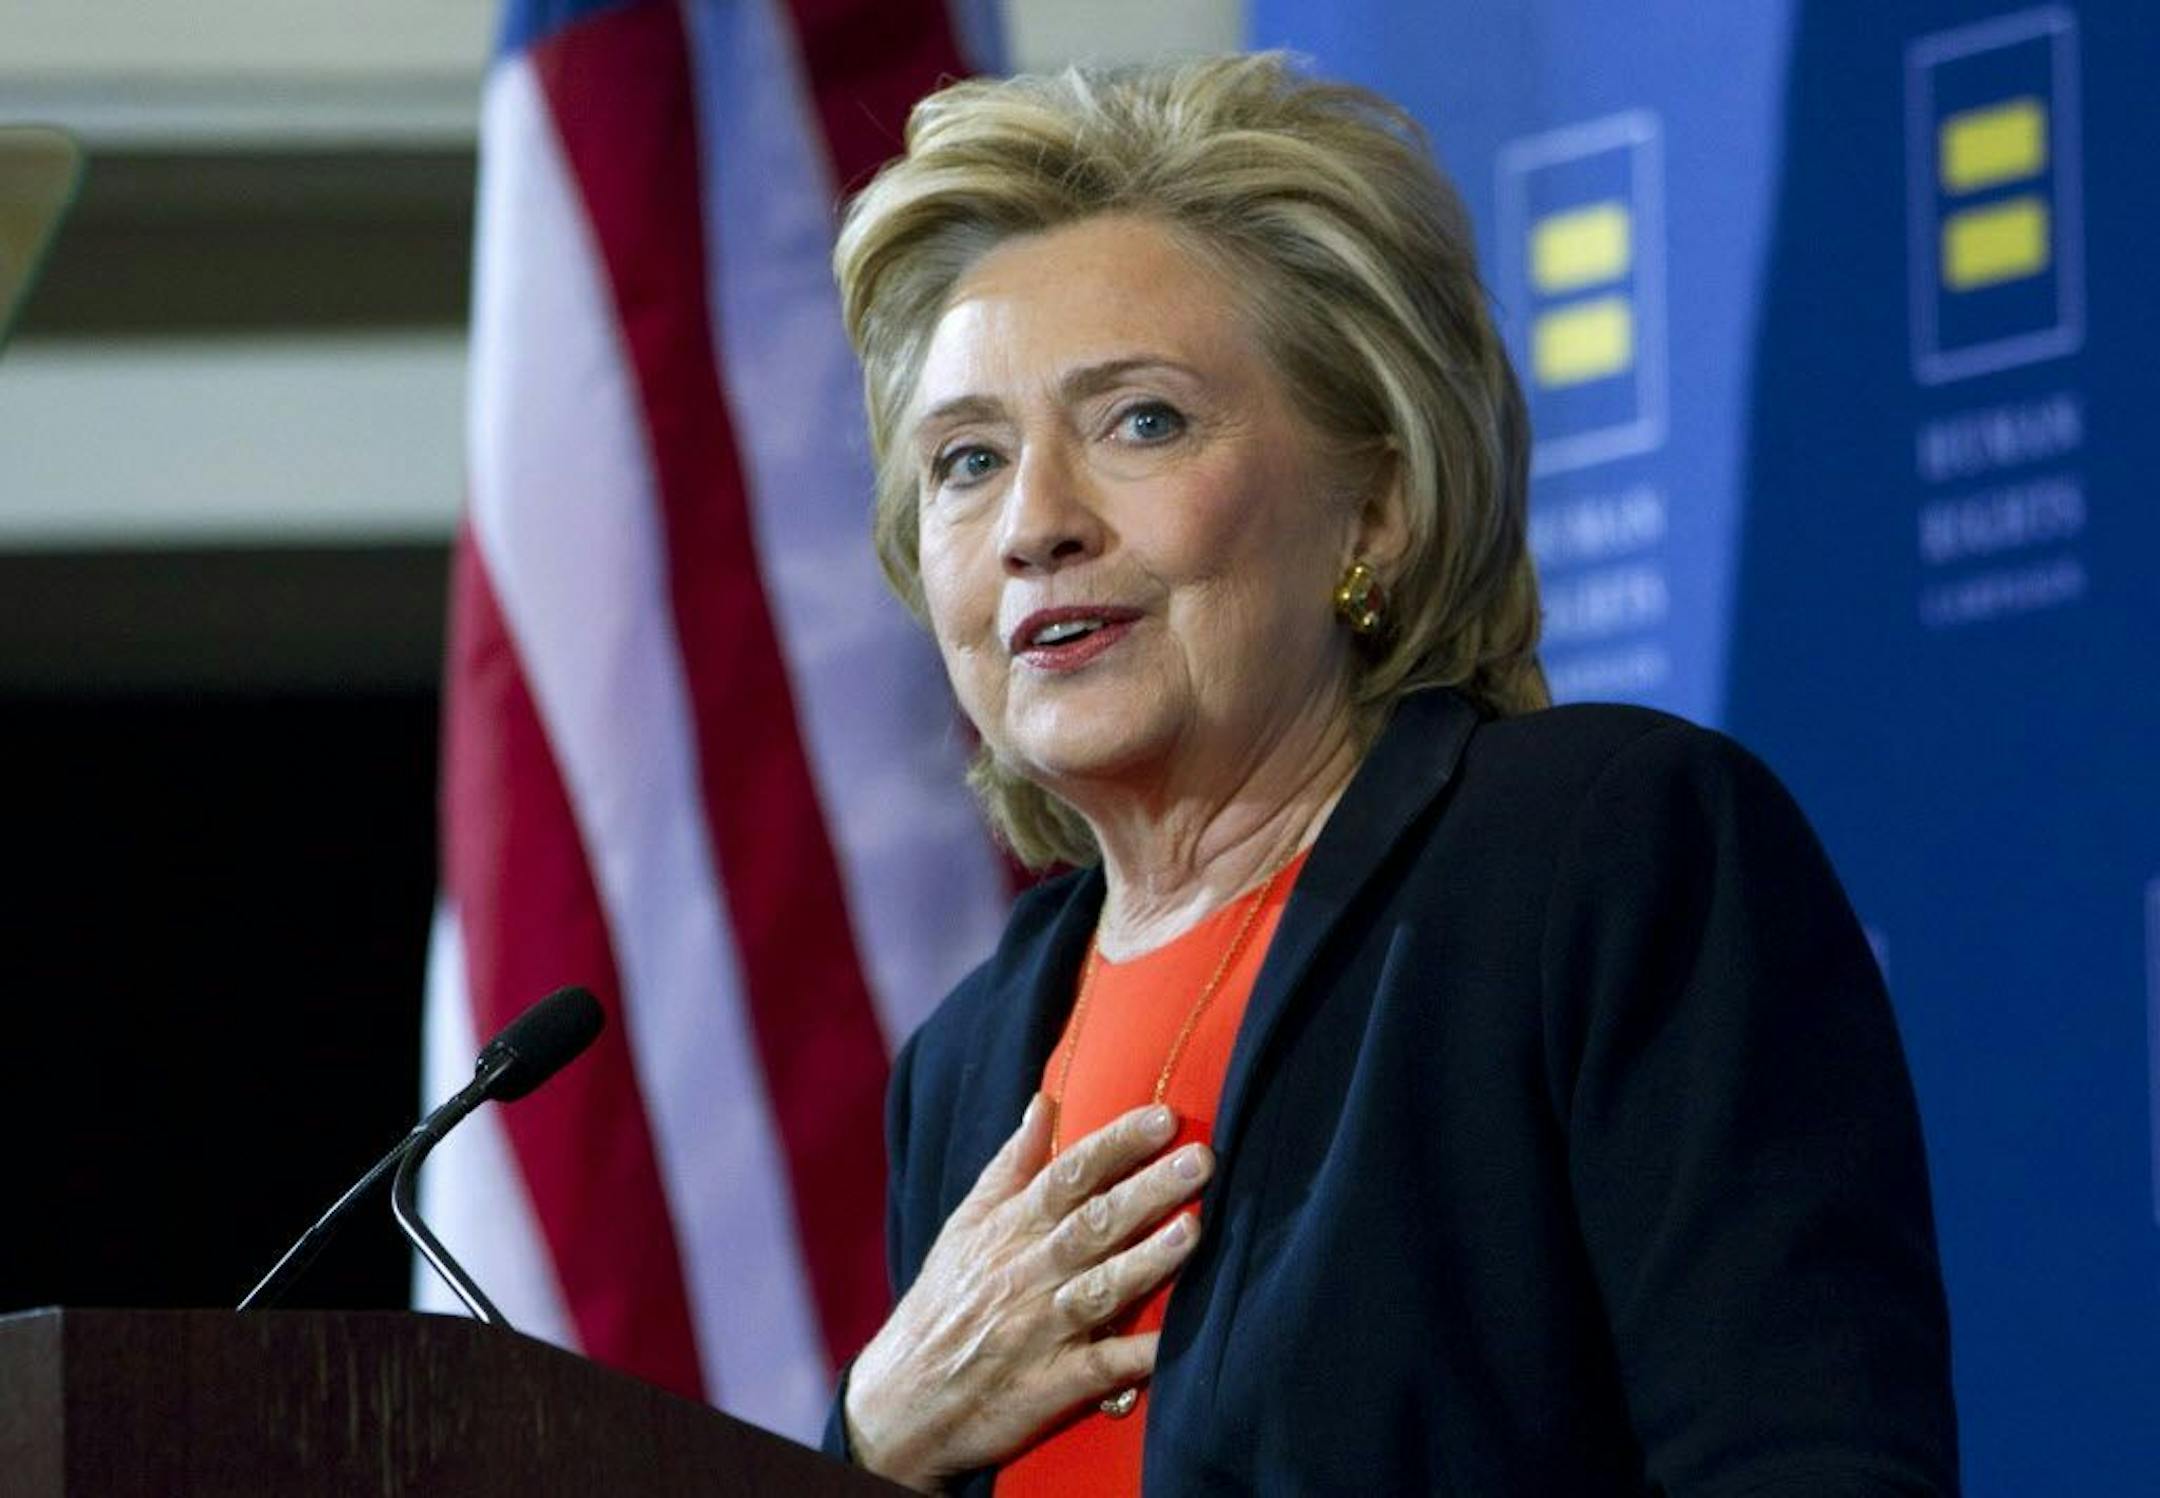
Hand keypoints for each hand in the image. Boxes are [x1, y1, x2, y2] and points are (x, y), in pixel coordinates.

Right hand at [842, 1096, 1212, 1490]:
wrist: (902, 1401)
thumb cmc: (943, 1302)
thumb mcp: (965, 1226)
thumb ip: (1011, 1164)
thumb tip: (1046, 1101)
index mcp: (1008, 1230)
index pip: (1067, 1176)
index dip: (1116, 1144)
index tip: (1163, 1118)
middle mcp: (1026, 1274)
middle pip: (1092, 1224)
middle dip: (1147, 1191)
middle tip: (1201, 1160)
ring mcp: (1040, 1331)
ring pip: (1101, 1289)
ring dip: (1148, 1260)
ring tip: (1194, 1229)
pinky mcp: (1050, 1385)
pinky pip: (1102, 1368)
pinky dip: (1139, 1354)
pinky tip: (1178, 1340)